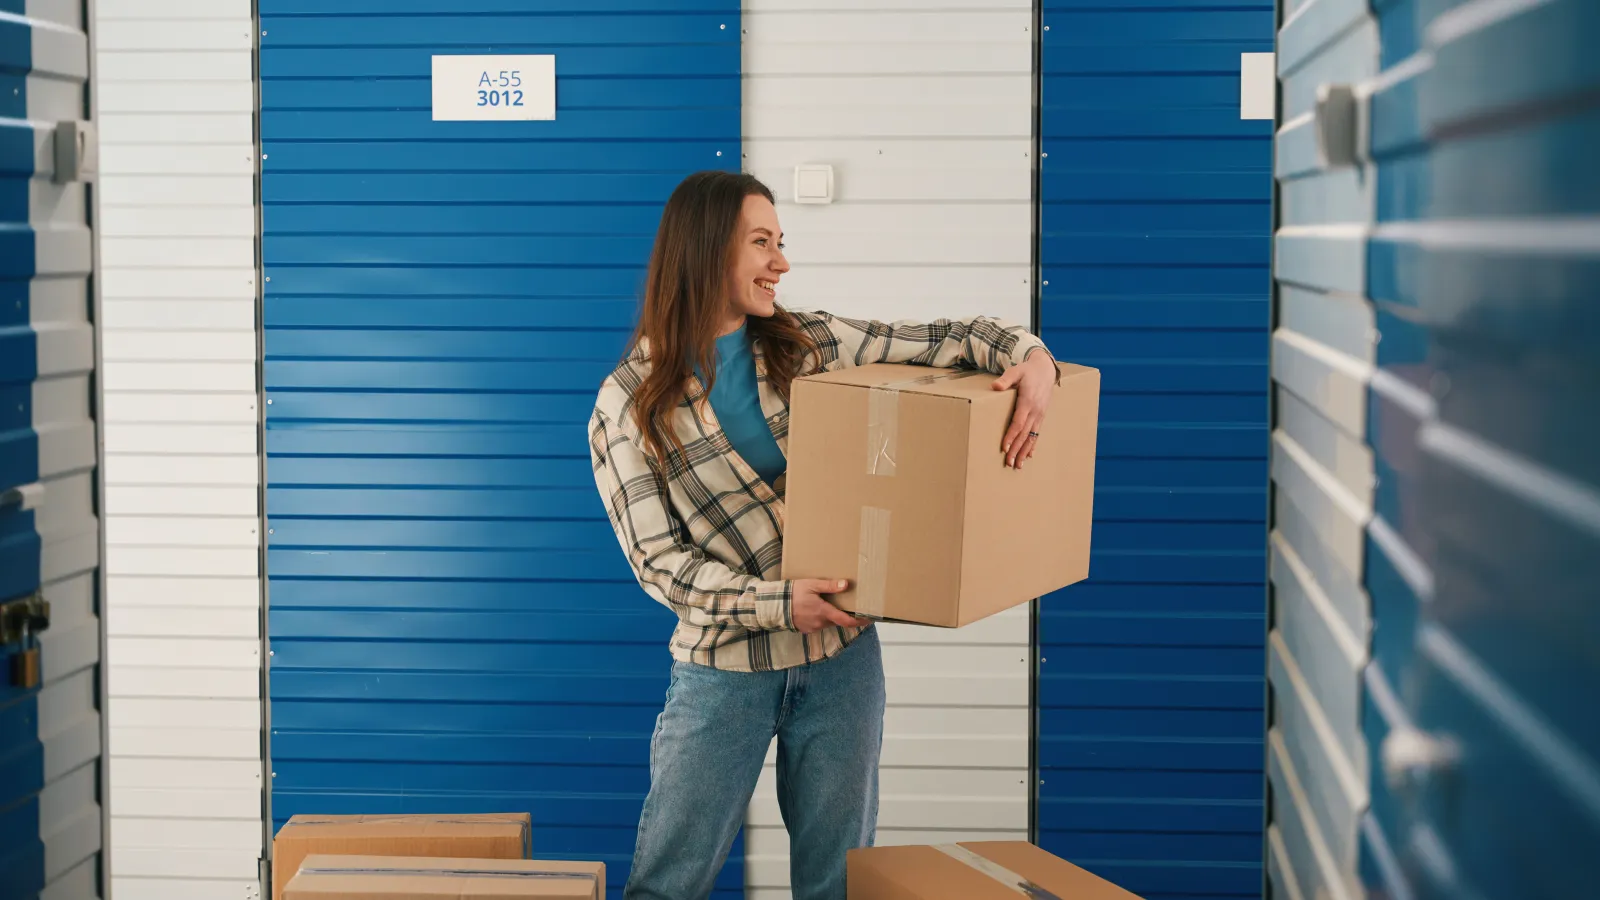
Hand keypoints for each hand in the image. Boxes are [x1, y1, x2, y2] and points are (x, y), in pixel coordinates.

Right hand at [791, 579, 869, 633]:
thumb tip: (846, 584)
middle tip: (853, 608)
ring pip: (828, 622)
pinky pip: (818, 624)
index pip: (847, 621)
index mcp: (824, 612)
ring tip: (833, 605)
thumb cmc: (792, 593)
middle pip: (838, 621)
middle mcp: (820, 623)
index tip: (870, 619)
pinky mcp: (805, 629)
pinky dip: (822, 618)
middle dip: (846, 616)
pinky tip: (818, 609)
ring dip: (833, 616)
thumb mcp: (811, 585)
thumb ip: (829, 586)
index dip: (860, 621)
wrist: (774, 605)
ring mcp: (813, 627)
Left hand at [992, 351, 1056, 467]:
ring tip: (1019, 465)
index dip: (1011, 436)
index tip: (1004, 448)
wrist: (1045, 369)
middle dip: (1017, 449)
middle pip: (1024, 434)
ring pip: (1031, 436)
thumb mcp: (1015, 371)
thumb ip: (1006, 379)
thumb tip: (995, 386)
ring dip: (1025, 451)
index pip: (1018, 423)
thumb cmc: (1027, 370)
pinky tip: (1029, 456)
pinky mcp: (1041, 415)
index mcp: (1027, 401)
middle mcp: (1035, 411)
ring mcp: (1039, 414)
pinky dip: (1032, 445)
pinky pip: (1037, 433)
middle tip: (1010, 463)